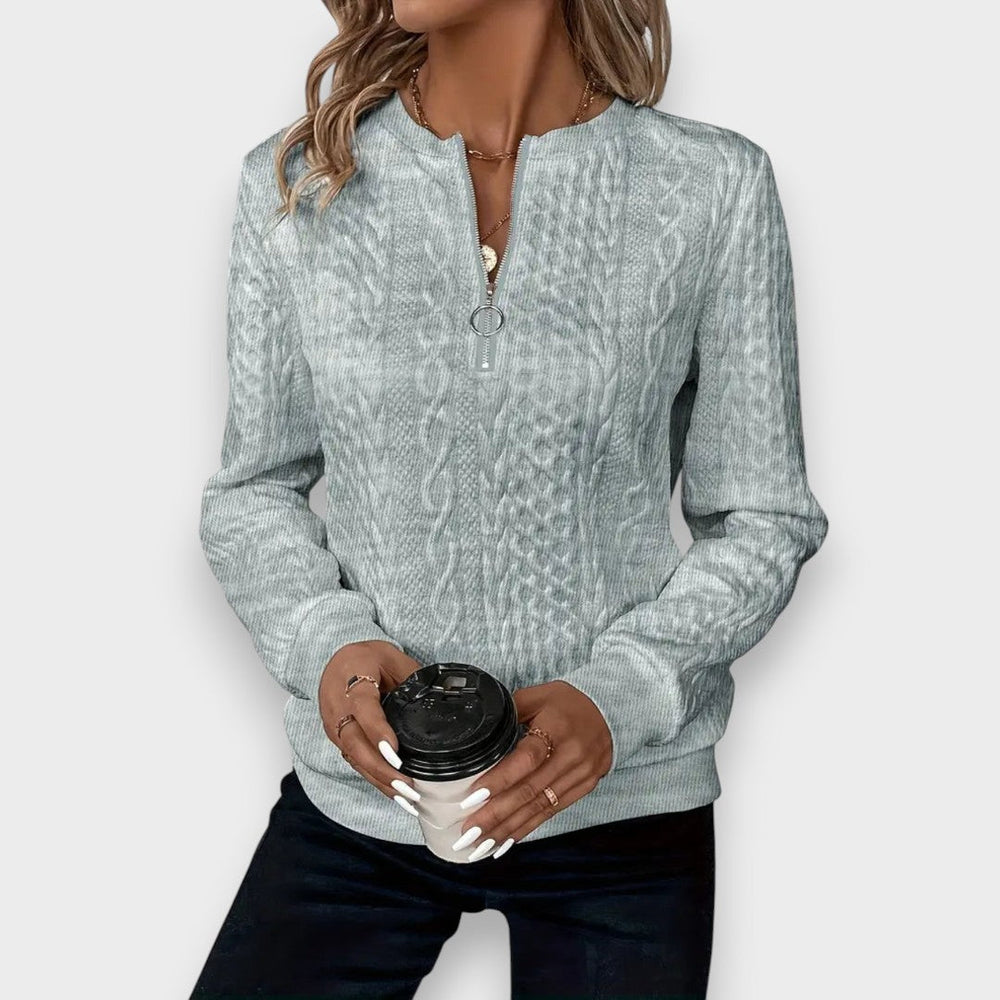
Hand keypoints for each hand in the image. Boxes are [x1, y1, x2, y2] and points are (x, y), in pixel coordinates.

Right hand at [318, 640, 424, 814]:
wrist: (334, 659)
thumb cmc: (365, 656)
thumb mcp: (391, 657)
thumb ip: (412, 678)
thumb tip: (444, 696)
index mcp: (351, 681)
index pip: (364, 709)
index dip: (378, 732)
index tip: (395, 752)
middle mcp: (338, 708)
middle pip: (356, 743)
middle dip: (382, 769)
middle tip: (409, 787)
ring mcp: (335, 726)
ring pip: (354, 758)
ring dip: (380, 780)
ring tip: (407, 799)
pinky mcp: (339, 740)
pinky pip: (355, 762)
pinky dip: (375, 779)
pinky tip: (394, 793)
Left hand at [449, 679, 611, 860]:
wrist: (609, 712)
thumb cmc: (566, 703)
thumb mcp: (538, 695)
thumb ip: (510, 711)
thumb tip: (478, 729)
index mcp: (557, 727)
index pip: (527, 759)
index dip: (500, 780)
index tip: (473, 798)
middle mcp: (571, 755)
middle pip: (530, 790)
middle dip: (496, 815)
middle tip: (468, 832)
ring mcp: (580, 775)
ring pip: (539, 807)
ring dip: (508, 829)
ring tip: (480, 845)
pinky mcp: (582, 788)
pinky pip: (551, 812)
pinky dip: (526, 828)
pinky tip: (506, 842)